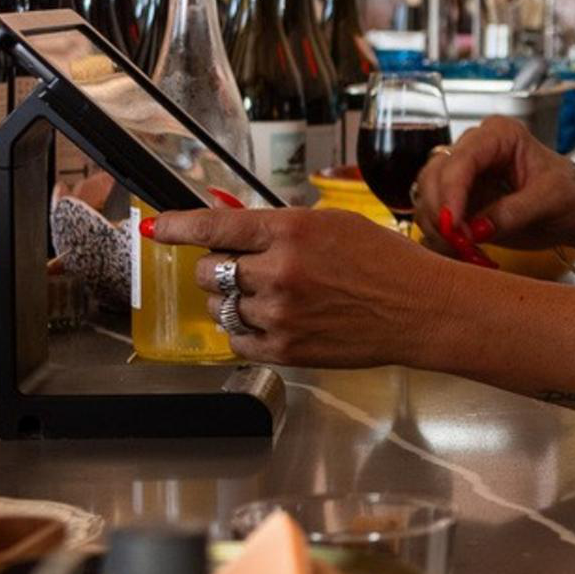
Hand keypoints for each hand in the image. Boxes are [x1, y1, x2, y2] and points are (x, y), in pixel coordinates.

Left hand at [145, 206, 472, 370]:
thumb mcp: (332, 224)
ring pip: (221, 306)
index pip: (215, 226)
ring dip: (235, 299)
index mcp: (290, 231)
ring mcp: (279, 314)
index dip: (178, 227)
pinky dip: (245, 329)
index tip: (155, 227)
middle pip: (209, 270)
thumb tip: (233, 231)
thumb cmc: (384, 262)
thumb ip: (279, 226)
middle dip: (218, 267)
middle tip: (245, 267)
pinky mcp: (284, 349)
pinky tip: (274, 320)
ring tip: (273, 296)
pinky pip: (237, 339)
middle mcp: (279, 272)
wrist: (418, 309)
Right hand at [416, 118, 574, 253]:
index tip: (453, 226)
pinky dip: (442, 238)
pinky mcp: (462, 202)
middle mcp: (475, 150)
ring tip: (464, 252)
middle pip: (434, 176)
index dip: (450, 192)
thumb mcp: (552, 201)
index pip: (461, 160)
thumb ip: (514, 213)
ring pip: (428, 197)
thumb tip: (475, 229)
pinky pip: (437, 218)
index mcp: (499, 135)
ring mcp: (465, 176)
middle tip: (458, 245)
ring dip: (438, 228)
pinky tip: (461, 253)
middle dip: (440, 213)